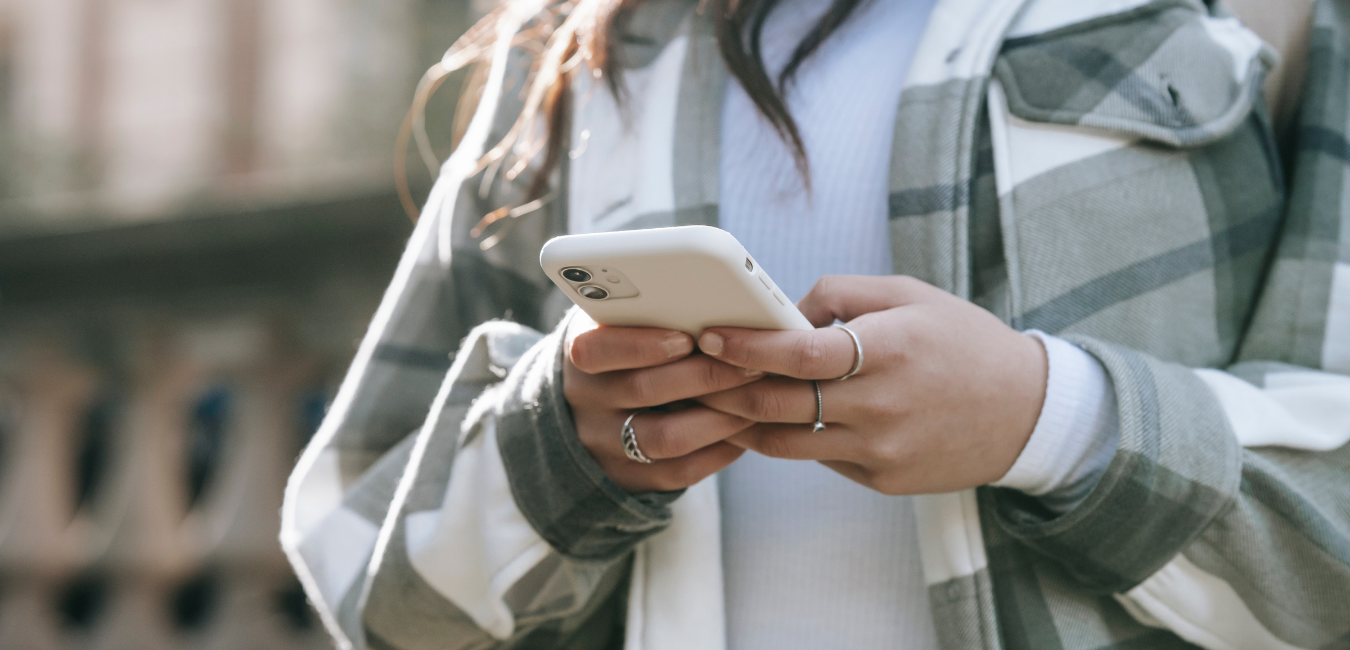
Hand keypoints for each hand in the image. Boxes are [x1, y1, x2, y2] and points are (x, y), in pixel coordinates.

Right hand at [562, 312, 761, 492]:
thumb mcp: (617, 326)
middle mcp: (585, 401)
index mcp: (579, 353)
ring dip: (719, 418)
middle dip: (705, 376)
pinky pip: (679, 472)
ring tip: (755, 401)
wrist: (588, 412)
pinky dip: (718, 451)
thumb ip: (648, 314)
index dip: (643, 345)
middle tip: (751, 365)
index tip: (688, 338)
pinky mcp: (627, 478)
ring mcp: (603, 444)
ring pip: (666, 438)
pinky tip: (743, 433)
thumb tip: (712, 300)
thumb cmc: (625, 352)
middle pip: (643, 391)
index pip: (597, 350)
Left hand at [694, 276, 1047, 494]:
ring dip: (744, 423)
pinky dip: (790, 439)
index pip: (799, 353)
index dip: (747, 346)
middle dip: (725, 389)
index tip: (709, 336)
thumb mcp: (910, 295)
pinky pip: (819, 459)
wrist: (1027, 412)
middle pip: (779, 404)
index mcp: (888, 349)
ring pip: (785, 443)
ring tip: (716, 401)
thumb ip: (840, 294)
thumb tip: (782, 313)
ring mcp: (880, 449)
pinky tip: (770, 420)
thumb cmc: (963, 341)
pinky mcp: (882, 479)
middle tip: (693, 374)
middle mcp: (881, 405)